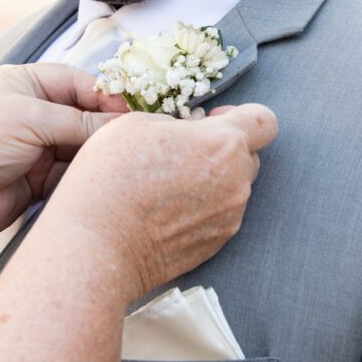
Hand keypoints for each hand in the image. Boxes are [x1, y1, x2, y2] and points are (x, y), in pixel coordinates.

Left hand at [0, 63, 125, 245]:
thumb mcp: (33, 119)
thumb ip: (81, 121)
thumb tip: (124, 124)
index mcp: (23, 83)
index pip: (76, 82)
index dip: (104, 96)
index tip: (130, 111)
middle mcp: (30, 111)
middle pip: (82, 114)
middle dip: (104, 126)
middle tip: (133, 137)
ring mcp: (34, 146)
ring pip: (80, 145)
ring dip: (96, 153)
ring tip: (118, 159)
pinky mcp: (38, 178)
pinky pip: (72, 172)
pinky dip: (84, 175)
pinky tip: (99, 178)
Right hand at [51, 103, 277, 301]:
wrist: (96, 245)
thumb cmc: (110, 178)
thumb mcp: (137, 124)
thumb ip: (179, 123)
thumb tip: (193, 131)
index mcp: (223, 144)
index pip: (264, 121)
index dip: (241, 116)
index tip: (211, 121)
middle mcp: (237, 182)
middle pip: (249, 156)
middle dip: (223, 149)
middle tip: (181, 153)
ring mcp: (230, 217)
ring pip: (234, 187)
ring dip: (212, 180)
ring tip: (167, 185)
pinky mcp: (217, 244)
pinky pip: (220, 215)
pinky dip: (202, 208)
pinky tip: (165, 210)